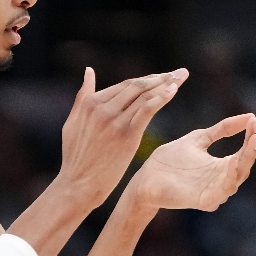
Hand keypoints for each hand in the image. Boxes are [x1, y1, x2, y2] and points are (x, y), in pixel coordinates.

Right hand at [58, 67, 188, 207]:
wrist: (78, 184)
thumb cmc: (75, 158)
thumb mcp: (73, 122)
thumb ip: (82, 96)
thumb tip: (89, 70)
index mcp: (90, 103)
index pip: (124, 85)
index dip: (147, 79)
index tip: (163, 77)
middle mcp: (102, 108)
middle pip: (136, 86)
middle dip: (161, 77)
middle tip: (179, 73)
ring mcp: (114, 121)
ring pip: (144, 95)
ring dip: (166, 84)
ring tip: (182, 77)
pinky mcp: (126, 134)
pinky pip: (147, 109)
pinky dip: (161, 97)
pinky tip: (173, 90)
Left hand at [132, 113, 255, 210]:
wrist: (145, 178)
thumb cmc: (170, 160)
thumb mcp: (199, 138)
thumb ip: (222, 129)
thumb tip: (249, 115)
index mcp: (220, 166)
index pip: (243, 153)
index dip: (250, 137)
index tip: (253, 120)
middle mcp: (220, 180)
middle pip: (244, 167)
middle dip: (251, 150)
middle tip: (255, 133)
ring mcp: (213, 191)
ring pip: (236, 179)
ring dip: (244, 162)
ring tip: (250, 144)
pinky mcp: (203, 201)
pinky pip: (221, 192)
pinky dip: (229, 179)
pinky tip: (232, 163)